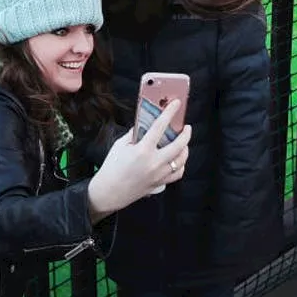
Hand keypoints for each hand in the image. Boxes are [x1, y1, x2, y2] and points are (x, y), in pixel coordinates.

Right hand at [87, 101, 190, 217]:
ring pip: (181, 160)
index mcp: (142, 150)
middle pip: (178, 145)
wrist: (109, 192)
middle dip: (186, 134)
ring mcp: (158, 175)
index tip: (177, 104)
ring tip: (183, 143)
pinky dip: (181, 165)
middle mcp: (154, 162)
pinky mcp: (159, 184)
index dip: (170, 112)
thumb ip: (134, 134)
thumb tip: (145, 124)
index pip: (160, 126)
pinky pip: (177, 174)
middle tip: (187, 128)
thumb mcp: (120, 145)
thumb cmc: (112, 167)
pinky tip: (178, 160)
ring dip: (185, 149)